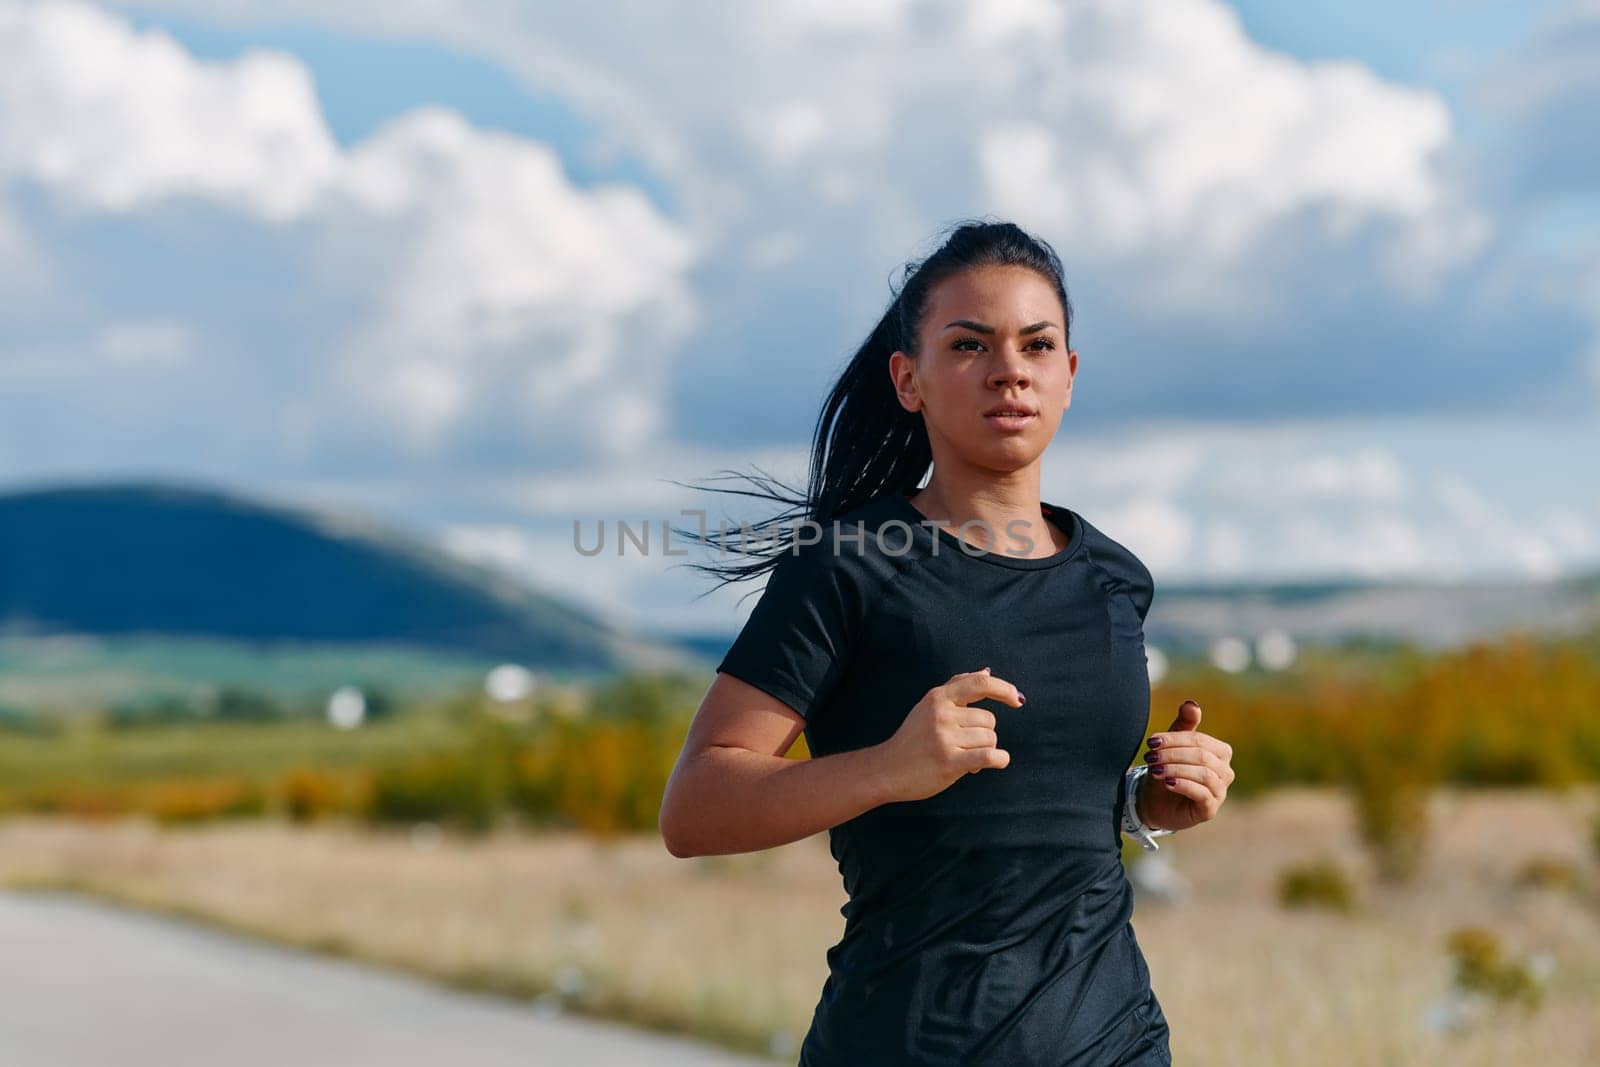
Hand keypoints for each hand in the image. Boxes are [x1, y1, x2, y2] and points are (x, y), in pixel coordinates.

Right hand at [875, 667, 1024, 801]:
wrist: (886, 770)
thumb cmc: (912, 738)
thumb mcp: (929, 706)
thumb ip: (957, 687)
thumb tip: (986, 671)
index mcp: (938, 697)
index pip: (979, 684)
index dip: (1003, 689)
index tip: (1017, 700)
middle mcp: (941, 714)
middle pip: (989, 720)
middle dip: (984, 734)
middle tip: (965, 745)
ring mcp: (944, 737)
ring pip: (990, 739)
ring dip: (985, 750)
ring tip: (965, 757)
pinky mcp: (949, 761)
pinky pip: (990, 756)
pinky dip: (999, 760)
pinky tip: (996, 762)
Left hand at [1137, 699, 1232, 831]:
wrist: (1155, 801)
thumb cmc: (1167, 769)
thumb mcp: (1172, 746)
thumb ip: (1183, 725)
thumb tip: (1192, 704)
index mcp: (1221, 752)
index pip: (1200, 741)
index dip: (1175, 739)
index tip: (1151, 741)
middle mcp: (1225, 772)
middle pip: (1202, 756)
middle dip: (1173, 754)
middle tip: (1150, 757)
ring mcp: (1220, 792)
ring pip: (1204, 774)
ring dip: (1176, 769)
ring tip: (1156, 770)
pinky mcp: (1210, 809)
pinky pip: (1202, 794)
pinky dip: (1184, 785)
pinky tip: (1168, 783)